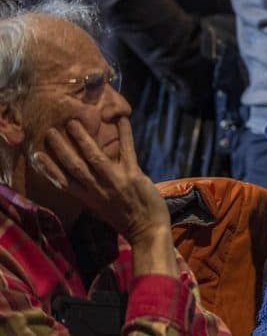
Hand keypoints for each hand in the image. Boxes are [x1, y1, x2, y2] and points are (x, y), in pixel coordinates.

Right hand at [32, 118, 170, 246]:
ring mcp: (115, 181)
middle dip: (61, 148)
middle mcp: (98, 189)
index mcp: (88, 198)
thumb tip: (86, 176)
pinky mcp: (133, 176)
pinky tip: (122, 119)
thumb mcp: (102, 207)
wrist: (148, 230)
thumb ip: (93, 191)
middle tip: (50, 132)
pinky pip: (127, 151)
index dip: (48, 168)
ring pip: (94, 157)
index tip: (36, 155)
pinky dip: (125, 134)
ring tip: (73, 123)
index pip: (63, 181)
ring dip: (83, 138)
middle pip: (74, 166)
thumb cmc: (126, 217)